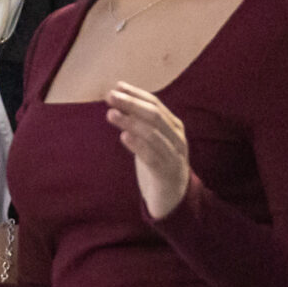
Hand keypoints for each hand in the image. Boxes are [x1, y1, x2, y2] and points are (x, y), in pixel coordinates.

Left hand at [107, 84, 191, 219]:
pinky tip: (123, 137)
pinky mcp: (167, 174)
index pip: (155, 104)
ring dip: (131, 122)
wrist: (173, 200)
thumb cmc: (158, 166)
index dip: (136, 94)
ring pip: (153, 134)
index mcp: (173, 127)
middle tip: (110, 96)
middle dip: (131, 103)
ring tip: (111, 114)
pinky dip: (138, 145)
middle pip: (154, 115)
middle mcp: (177, 138)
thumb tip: (118, 101)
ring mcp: (174, 156)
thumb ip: (139, 124)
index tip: (116, 86)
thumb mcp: (151, 141)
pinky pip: (153, 157)